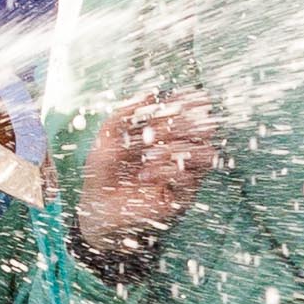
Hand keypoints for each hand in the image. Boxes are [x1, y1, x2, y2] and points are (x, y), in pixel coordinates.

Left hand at [74, 90, 217, 281]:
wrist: (98, 210)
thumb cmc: (103, 174)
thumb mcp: (107, 139)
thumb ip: (124, 114)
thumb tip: (151, 93)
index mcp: (169, 135)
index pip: (192, 113)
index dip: (193, 103)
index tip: (184, 97)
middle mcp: (183, 151)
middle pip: (205, 129)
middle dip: (180, 126)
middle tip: (149, 133)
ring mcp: (187, 173)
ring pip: (206, 153)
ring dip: (177, 149)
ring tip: (147, 156)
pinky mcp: (185, 195)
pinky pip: (191, 178)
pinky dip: (169, 172)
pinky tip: (147, 175)